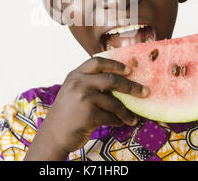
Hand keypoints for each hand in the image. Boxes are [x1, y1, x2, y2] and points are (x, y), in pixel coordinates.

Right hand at [24, 56, 148, 159]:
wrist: (53, 135)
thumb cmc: (67, 113)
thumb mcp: (73, 91)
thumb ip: (90, 83)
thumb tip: (120, 81)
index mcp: (75, 75)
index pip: (97, 62)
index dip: (115, 64)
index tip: (130, 69)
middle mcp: (78, 83)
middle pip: (111, 80)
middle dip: (131, 86)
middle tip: (145, 92)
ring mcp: (83, 98)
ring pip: (114, 102)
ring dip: (126, 111)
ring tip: (132, 118)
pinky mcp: (88, 114)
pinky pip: (110, 116)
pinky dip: (118, 121)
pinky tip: (120, 123)